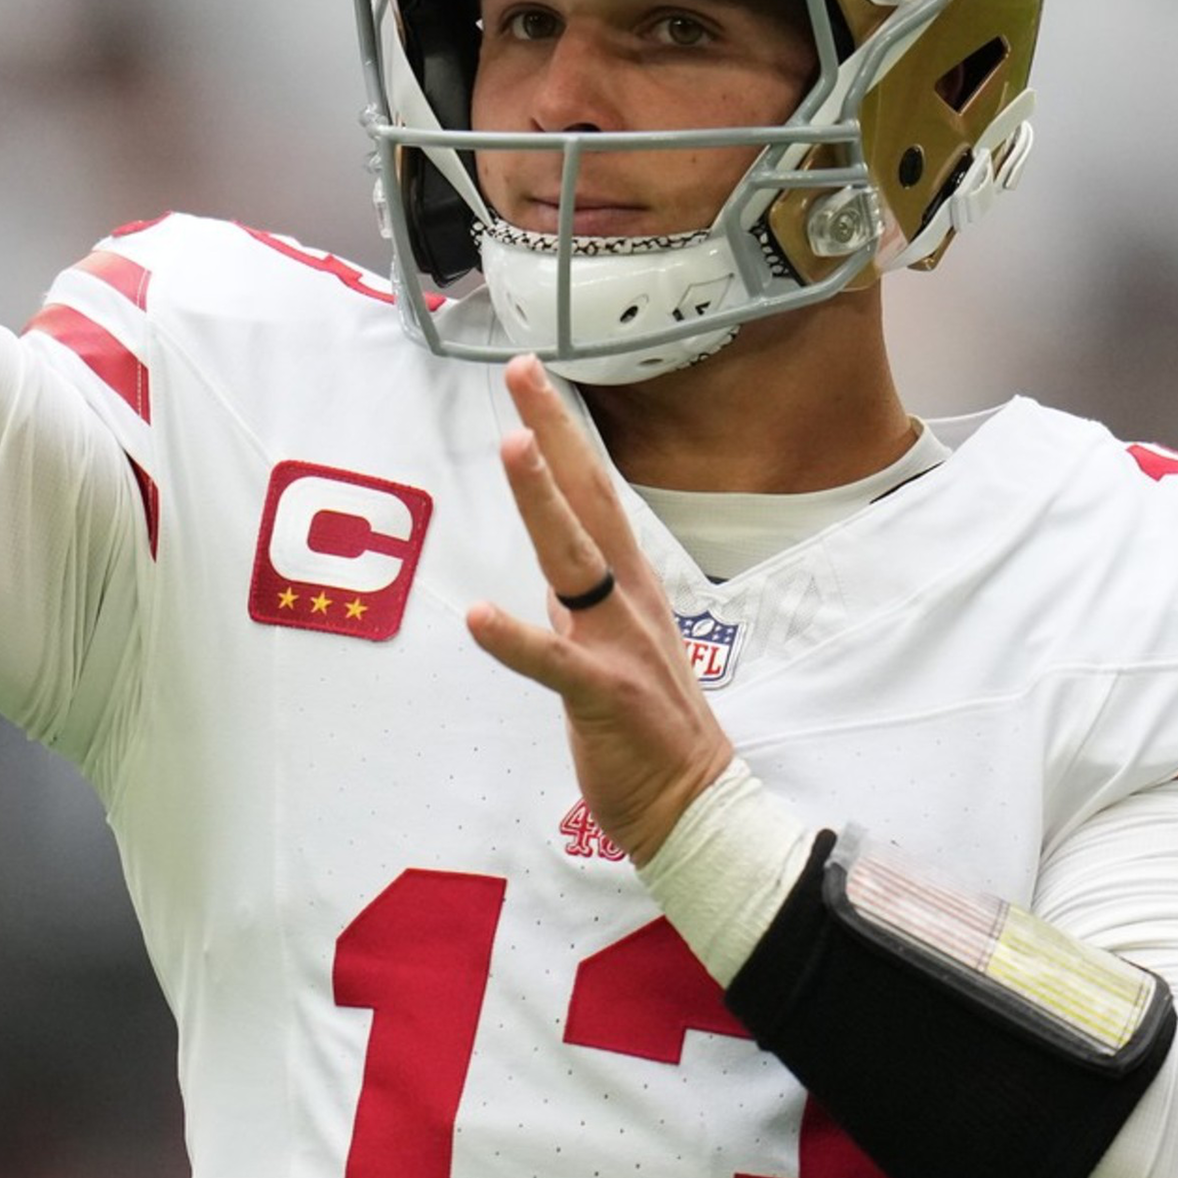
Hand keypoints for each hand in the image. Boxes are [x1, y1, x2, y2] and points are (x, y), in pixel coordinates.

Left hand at [464, 354, 738, 865]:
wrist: (694, 805)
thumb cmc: (648, 731)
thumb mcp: (609, 653)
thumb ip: (578, 614)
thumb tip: (547, 589)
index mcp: (627, 588)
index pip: (592, 494)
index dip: (563, 434)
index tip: (533, 378)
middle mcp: (627, 602)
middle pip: (590, 501)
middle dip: (555, 433)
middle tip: (523, 372)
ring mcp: (619, 645)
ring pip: (575, 562)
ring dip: (543, 502)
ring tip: (511, 447)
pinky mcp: (604, 697)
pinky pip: (555, 664)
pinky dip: (518, 640)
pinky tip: (482, 618)